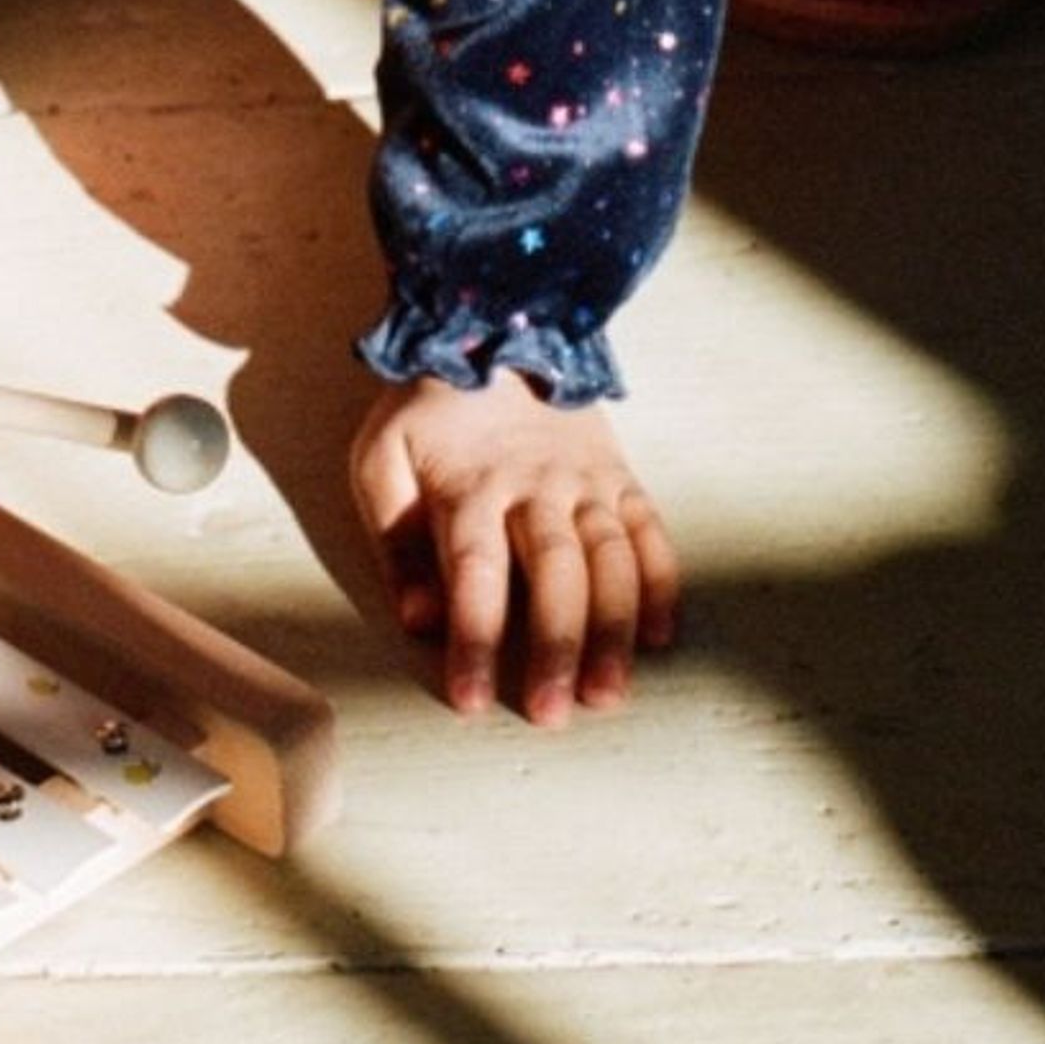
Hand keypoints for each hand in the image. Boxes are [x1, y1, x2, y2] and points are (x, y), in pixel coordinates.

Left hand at [350, 373, 681, 727]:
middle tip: (552, 714)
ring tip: (610, 694)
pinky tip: (661, 636)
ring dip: (613, 630)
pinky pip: (650, 532)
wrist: (495, 329)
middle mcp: (536, 489)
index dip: (473, 640)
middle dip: (554, 648)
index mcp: (471, 488)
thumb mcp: (382, 458)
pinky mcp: (619, 476)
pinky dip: (662, 584)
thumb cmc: (429, 412)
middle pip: (553, 575)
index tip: (470, 701)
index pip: (474, 574)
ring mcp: (586, 482)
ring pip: (610, 561)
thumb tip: (417, 618)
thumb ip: (396, 540)